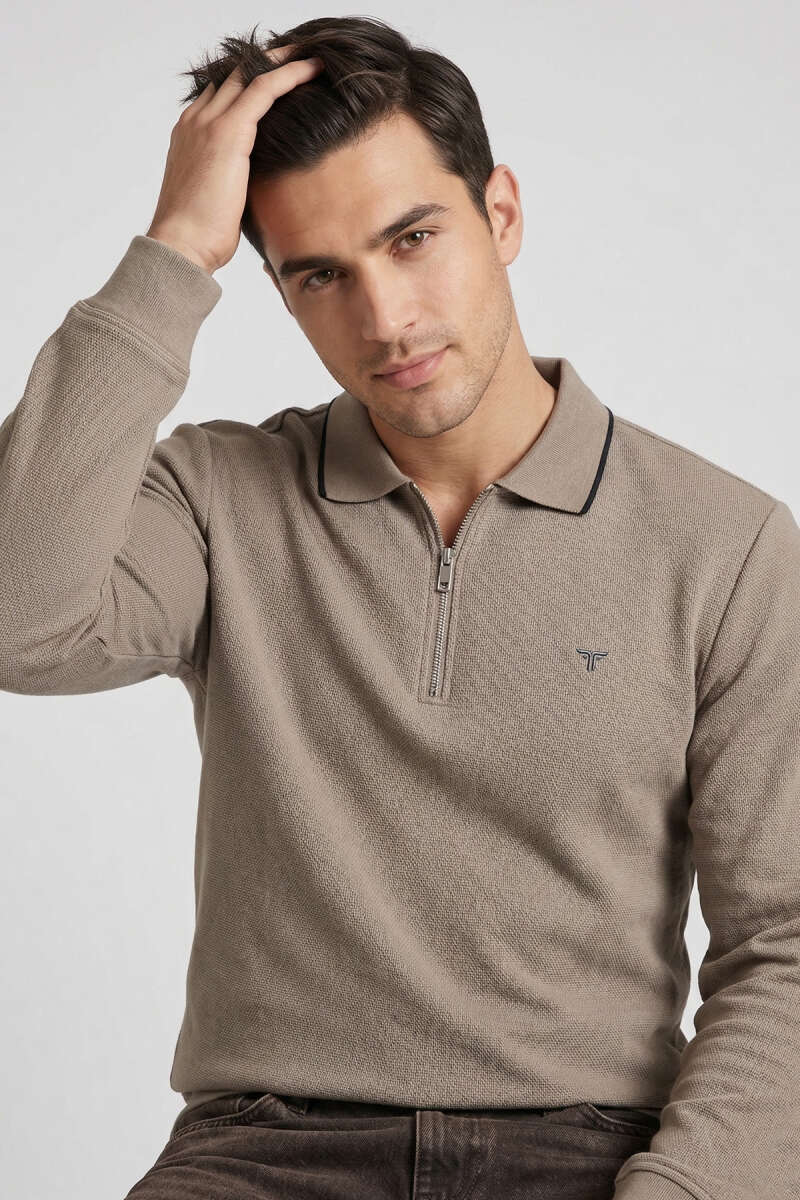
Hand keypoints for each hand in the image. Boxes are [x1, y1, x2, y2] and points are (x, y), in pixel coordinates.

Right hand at [146, 44, 323, 274]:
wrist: (182, 245)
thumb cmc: (198, 237)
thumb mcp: (214, 201)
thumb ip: (230, 183)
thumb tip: (254, 194)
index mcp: (188, 136)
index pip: (220, 96)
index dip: (248, 84)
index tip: (277, 83)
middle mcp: (195, 121)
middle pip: (234, 77)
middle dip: (266, 64)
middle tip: (299, 59)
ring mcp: (209, 123)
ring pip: (250, 75)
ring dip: (283, 62)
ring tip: (312, 59)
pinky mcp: (229, 131)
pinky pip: (265, 89)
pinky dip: (291, 74)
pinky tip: (313, 70)